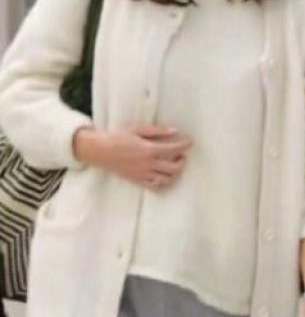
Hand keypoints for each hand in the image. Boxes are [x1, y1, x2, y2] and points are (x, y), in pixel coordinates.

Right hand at [73, 124, 192, 190]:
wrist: (101, 151)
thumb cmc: (118, 137)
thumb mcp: (137, 129)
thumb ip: (157, 131)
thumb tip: (175, 131)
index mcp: (148, 149)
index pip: (173, 149)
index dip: (184, 145)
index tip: (190, 142)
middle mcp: (148, 164)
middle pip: (174, 168)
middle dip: (181, 161)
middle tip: (181, 155)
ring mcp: (143, 174)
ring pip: (167, 179)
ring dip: (175, 173)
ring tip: (173, 165)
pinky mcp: (138, 181)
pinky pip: (155, 187)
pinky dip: (164, 183)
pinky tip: (164, 176)